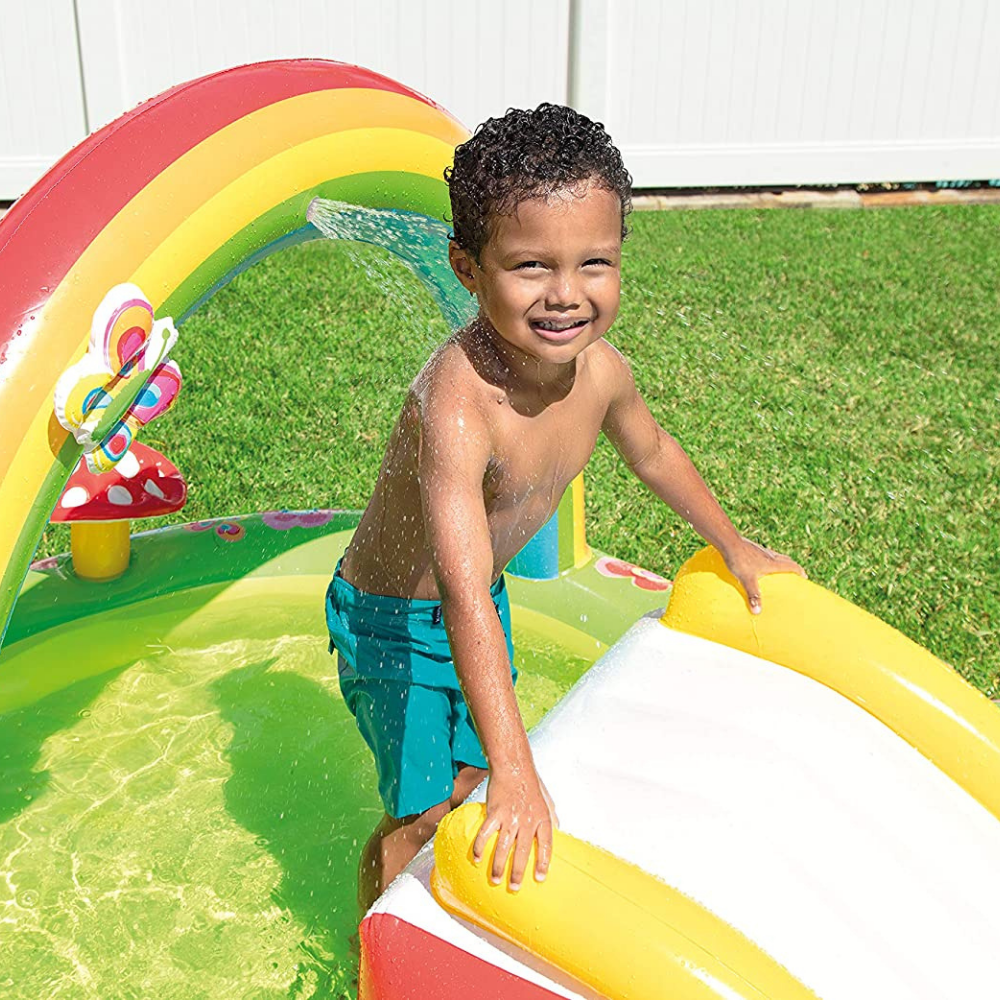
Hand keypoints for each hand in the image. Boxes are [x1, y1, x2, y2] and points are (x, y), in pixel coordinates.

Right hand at [473, 767, 556, 891]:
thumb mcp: (547, 799)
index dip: (543, 862)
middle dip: (518, 873)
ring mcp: (510, 817)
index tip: (539, 877)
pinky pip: (485, 833)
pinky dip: (480, 847)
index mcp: (542, 818)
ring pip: (503, 847)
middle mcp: (527, 820)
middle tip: (514, 887)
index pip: (546, 845)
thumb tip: (559, 829)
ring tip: (496, 880)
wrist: (513, 766)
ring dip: (499, 866)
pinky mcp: (494, 812)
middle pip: (523, 852)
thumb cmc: (531, 781)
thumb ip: (552, 815)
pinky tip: (477, 858)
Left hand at [722, 537, 806, 613]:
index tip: (804, 576)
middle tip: (795, 573)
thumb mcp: (747, 579)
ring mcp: (760, 550)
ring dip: (780, 561)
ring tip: (778, 569)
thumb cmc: (739, 560)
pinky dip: (767, 559)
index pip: (791, 565)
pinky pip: (764, 554)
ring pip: (775, 555)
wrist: (728, 542)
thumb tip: (758, 612)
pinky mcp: (751, 547)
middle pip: (785, 559)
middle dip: (792, 566)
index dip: (799, 571)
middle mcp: (769, 555)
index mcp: (772, 563)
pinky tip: (758, 563)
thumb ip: (753, 595)